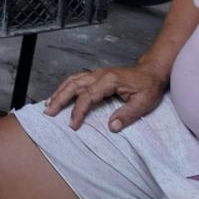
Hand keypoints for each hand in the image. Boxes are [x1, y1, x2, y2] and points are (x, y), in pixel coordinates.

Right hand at [43, 65, 166, 130]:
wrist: (151, 71)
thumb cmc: (148, 87)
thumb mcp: (143, 103)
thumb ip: (127, 115)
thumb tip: (111, 127)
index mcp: (109, 81)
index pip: (88, 96)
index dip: (78, 111)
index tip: (73, 125)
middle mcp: (99, 74)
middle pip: (74, 85)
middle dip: (59, 99)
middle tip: (49, 112)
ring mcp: (96, 73)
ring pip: (72, 80)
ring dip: (59, 92)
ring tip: (48, 104)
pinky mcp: (96, 75)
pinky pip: (76, 79)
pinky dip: (65, 86)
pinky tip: (58, 94)